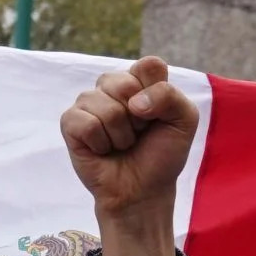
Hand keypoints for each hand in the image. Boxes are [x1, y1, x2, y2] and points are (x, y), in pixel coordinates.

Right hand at [60, 57, 197, 216]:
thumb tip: (132, 103)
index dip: (156, 92)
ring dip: (120, 134)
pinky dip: (100, 142)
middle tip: (138, 133)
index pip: (148, 65)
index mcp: (140, 81)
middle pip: (123, 83)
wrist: (142, 190)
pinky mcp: (71, 123)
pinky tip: (102, 150)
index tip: (158, 116)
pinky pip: (86, 123)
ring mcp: (89, 103)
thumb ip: (169, 96)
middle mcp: (113, 87)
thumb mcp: (184, 121)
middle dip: (137, 118)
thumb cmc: (161, 155)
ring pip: (104, 105)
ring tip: (121, 144)